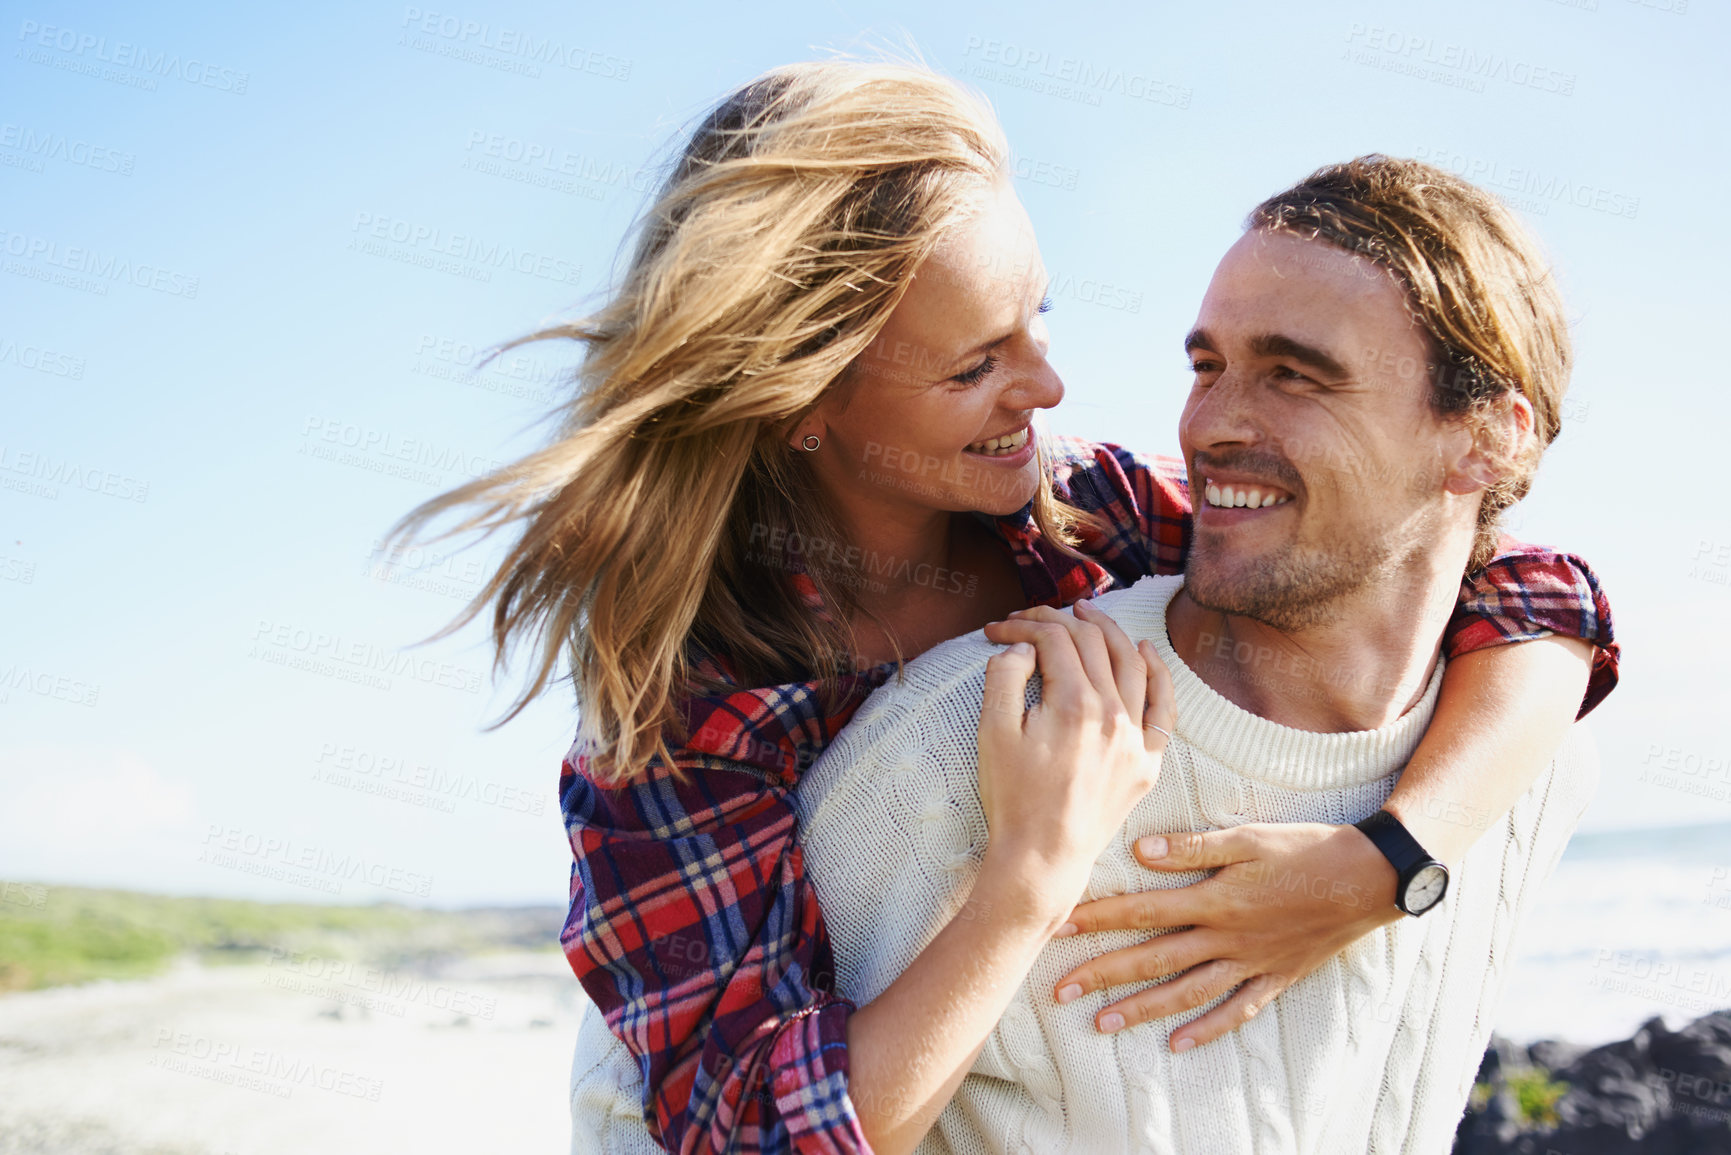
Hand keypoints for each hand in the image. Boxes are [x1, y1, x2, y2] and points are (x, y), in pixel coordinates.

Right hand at [975, 601, 1175, 917]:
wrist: (1043, 856)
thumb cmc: (1012, 797)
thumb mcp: (992, 732)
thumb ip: (1004, 677)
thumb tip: (1024, 646)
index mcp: (1073, 703)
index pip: (1053, 639)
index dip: (1021, 625)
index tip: (996, 630)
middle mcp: (1112, 713)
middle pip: (1090, 642)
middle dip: (1055, 620)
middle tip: (1030, 617)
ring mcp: (1135, 737)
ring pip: (1129, 662)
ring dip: (1107, 629)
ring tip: (1085, 612)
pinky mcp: (1147, 762)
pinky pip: (1164, 707)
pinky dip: (1157, 672)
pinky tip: (1145, 650)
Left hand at [1047, 821, 1401, 1050]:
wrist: (1370, 878)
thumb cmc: (1307, 848)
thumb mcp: (1250, 837)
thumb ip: (1195, 846)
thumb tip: (1141, 850)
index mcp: (1215, 898)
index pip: (1142, 910)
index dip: (1098, 917)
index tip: (1059, 925)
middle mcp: (1227, 936)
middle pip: (1154, 958)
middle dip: (1104, 973)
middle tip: (1060, 989)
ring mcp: (1250, 962)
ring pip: (1186, 991)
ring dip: (1142, 1008)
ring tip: (1102, 1023)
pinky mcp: (1275, 977)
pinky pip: (1237, 1010)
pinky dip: (1207, 1029)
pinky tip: (1178, 1042)